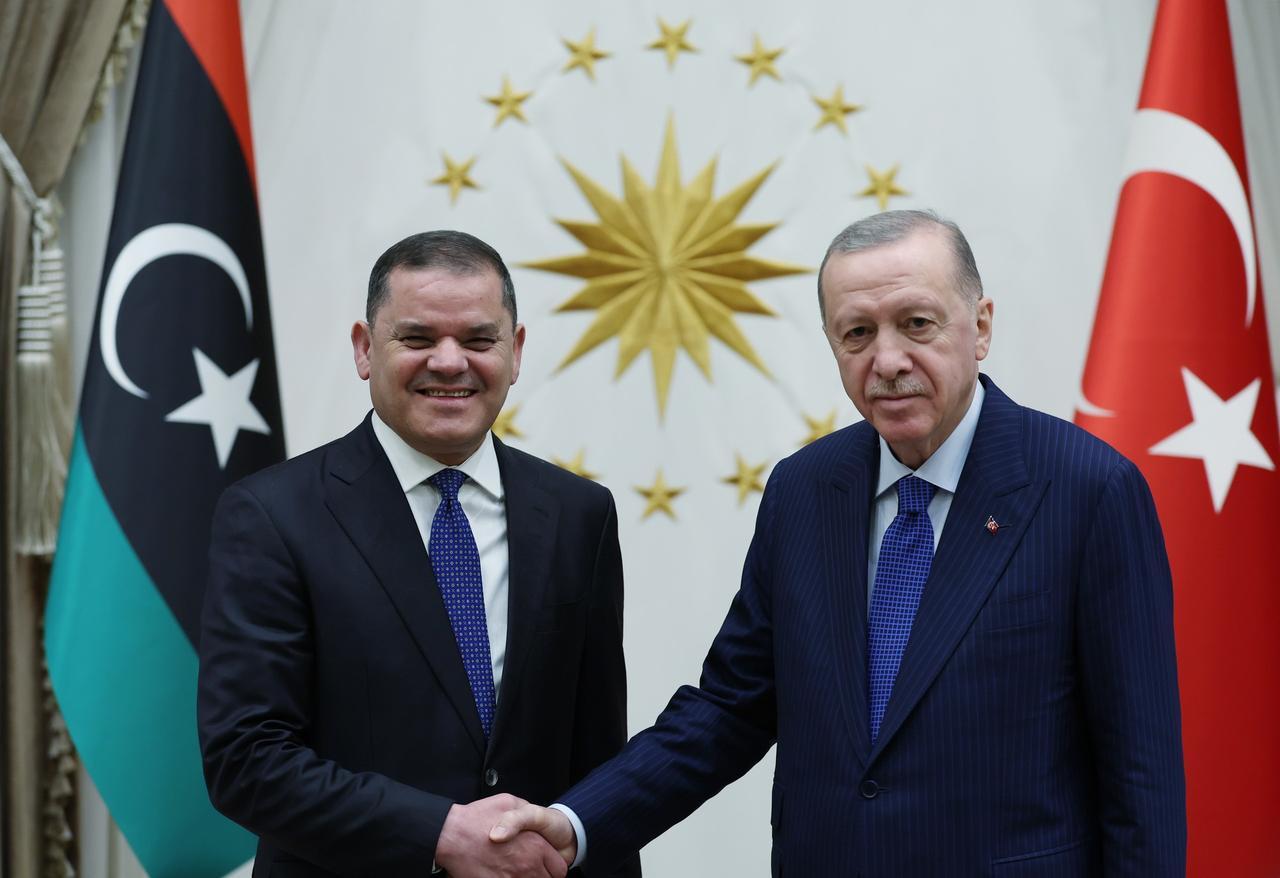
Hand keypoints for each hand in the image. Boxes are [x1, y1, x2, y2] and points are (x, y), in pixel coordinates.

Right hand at [435, 794, 566, 877]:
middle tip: (529, 868)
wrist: (451, 835)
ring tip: (516, 871)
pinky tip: (503, 874)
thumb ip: (526, 813)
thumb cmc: (477, 818)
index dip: (553, 866)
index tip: (546, 864)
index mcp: (535, 846)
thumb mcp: (509, 802)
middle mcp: (526, 866)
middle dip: (542, 875)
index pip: (559, 869)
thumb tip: (533, 822)